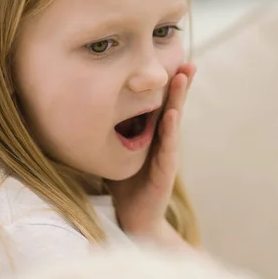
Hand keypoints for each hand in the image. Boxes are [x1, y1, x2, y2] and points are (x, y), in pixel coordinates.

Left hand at [105, 63, 196, 242]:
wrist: (135, 219)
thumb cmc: (126, 185)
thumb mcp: (118, 153)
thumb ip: (114, 134)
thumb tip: (89, 109)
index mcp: (153, 136)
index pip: (162, 105)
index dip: (168, 85)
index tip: (173, 59)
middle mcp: (164, 143)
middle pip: (173, 108)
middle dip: (181, 85)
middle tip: (188, 62)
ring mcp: (167, 156)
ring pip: (174, 122)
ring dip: (178, 99)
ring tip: (182, 77)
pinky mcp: (165, 172)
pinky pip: (168, 148)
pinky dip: (170, 130)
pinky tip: (171, 114)